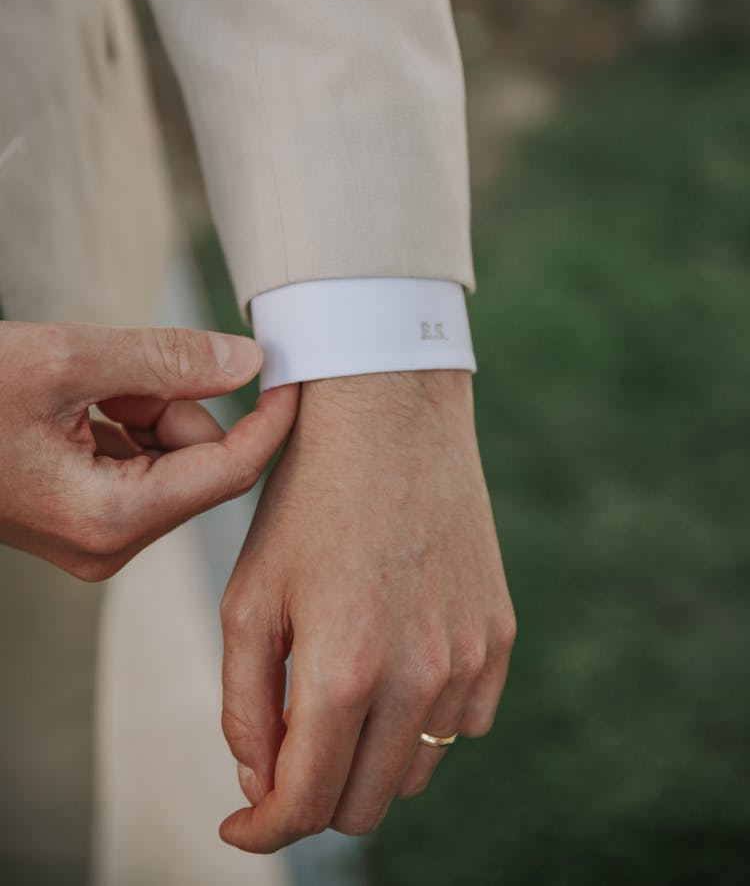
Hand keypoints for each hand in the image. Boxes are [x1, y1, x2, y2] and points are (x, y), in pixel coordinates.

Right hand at [0, 321, 298, 579]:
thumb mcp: (68, 360)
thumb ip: (168, 361)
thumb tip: (248, 361)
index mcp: (109, 518)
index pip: (228, 471)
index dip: (270, 420)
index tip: (296, 373)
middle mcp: (108, 542)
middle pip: (198, 460)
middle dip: (176, 401)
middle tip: (119, 370)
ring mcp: (95, 535)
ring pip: (171, 456)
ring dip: (146, 406)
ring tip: (86, 387)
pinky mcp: (84, 516)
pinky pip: (139, 461)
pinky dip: (126, 420)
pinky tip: (80, 403)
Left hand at [219, 369, 514, 851]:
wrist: (392, 415)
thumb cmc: (308, 500)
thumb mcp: (252, 595)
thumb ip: (245, 705)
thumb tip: (262, 786)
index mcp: (345, 669)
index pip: (304, 804)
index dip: (263, 829)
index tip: (241, 824)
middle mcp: (419, 677)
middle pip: (363, 804)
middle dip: (313, 793)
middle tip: (285, 745)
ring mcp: (468, 658)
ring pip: (416, 771)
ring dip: (369, 757)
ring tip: (339, 693)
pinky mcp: (499, 636)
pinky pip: (462, 723)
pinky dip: (421, 718)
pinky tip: (395, 662)